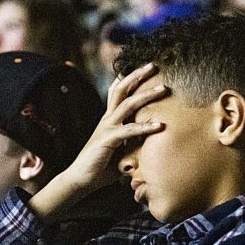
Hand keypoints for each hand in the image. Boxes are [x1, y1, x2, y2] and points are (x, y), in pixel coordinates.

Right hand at [29, 63, 167, 216]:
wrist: (81, 180)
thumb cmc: (102, 167)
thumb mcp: (121, 150)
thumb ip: (134, 142)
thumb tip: (151, 140)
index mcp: (110, 119)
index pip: (117, 92)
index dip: (128, 78)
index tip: (143, 67)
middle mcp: (107, 119)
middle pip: (122, 90)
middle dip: (137, 76)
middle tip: (153, 65)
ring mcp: (107, 127)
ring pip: (127, 104)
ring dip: (146, 95)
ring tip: (163, 88)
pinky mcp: (107, 139)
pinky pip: (129, 130)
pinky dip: (145, 127)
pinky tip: (160, 125)